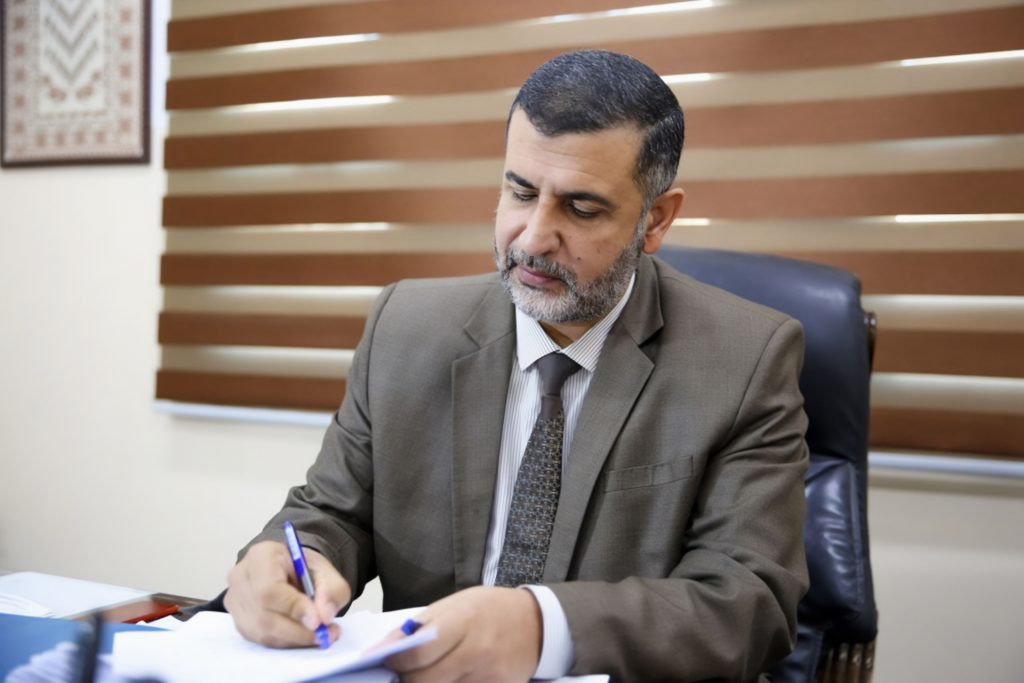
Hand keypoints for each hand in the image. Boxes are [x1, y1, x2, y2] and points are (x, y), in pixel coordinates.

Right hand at [224, 540, 350, 647]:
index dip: (293, 608)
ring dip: (294, 639)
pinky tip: (304, 636)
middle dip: (298, 630)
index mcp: (261, 556)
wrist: (288, 571)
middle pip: (264, 615)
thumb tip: (325, 616)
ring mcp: (235, 602)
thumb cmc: (303, 568)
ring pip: (263, 631)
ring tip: (321, 636)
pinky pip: (261, 639)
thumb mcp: (326, 571)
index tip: (317, 621)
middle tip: (325, 634)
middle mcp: (241, 578)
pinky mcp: (239, 621)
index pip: (270, 588)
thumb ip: (331, 589)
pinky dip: (286, 642)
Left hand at [381, 586, 541, 682]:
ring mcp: (488, 675)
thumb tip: (384, 648)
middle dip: (407, 678)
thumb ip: (421, 626)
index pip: (418, 653)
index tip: (388, 660)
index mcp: (463, 621)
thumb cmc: (490, 609)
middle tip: (405, 670)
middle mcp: (476, 650)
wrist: (536, 624)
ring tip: (428, 671)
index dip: (396, 661)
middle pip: (425, 680)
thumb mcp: (456, 604)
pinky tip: (450, 677)